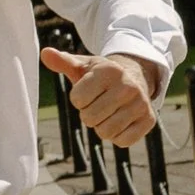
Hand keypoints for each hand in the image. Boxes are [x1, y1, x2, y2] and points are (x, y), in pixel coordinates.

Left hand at [41, 46, 162, 149]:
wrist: (135, 77)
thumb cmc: (101, 75)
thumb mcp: (83, 66)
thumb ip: (62, 62)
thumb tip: (45, 53)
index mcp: (109, 71)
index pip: (77, 100)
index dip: (78, 99)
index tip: (88, 91)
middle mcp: (128, 86)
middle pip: (90, 118)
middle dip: (89, 114)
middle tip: (99, 103)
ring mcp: (141, 104)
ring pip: (106, 132)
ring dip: (102, 126)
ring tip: (109, 112)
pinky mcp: (149, 120)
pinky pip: (122, 142)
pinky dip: (117, 137)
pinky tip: (121, 121)